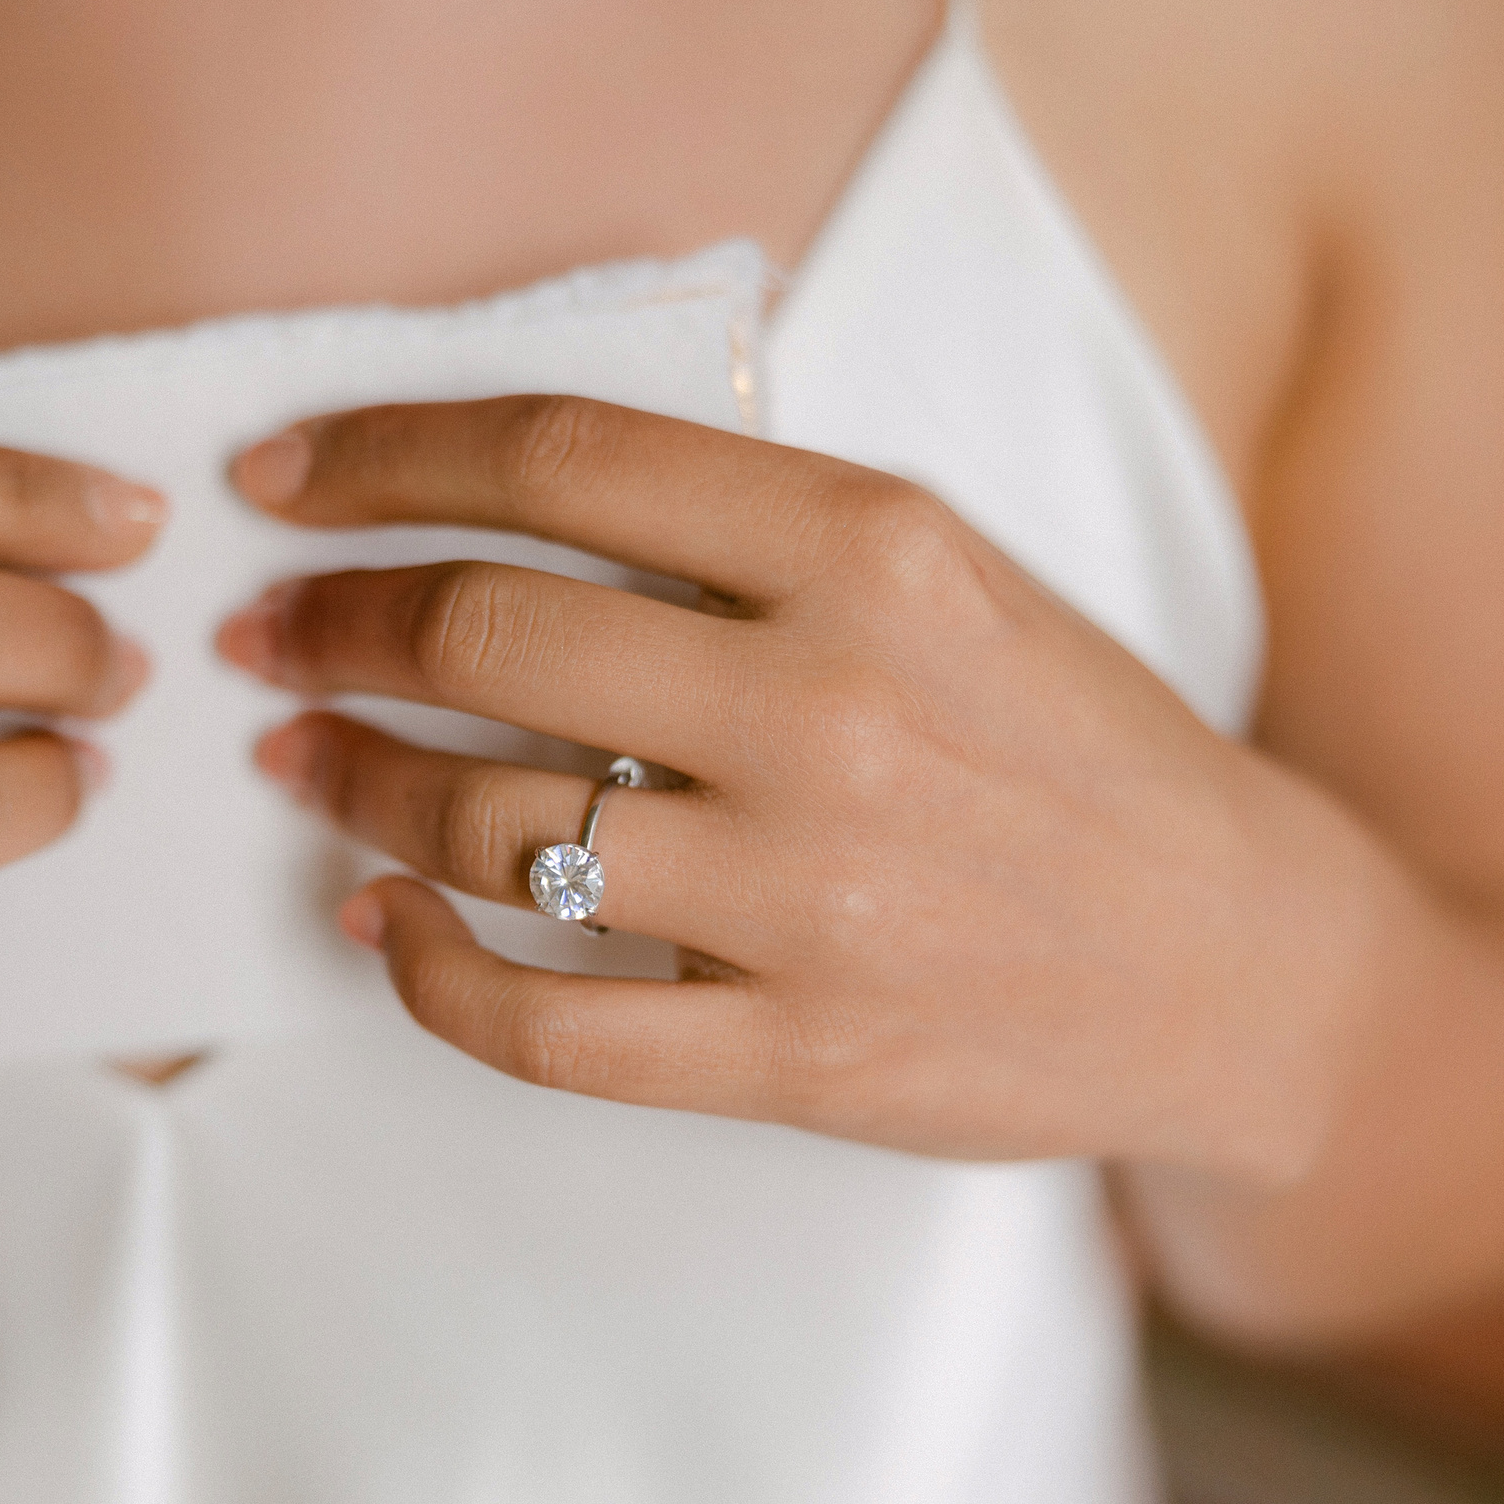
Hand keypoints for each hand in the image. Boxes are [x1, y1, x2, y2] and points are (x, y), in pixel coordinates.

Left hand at [218, 396, 1361, 1184]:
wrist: (1237, 963)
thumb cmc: (1070, 749)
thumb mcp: (950, 575)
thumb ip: (749, 531)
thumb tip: (496, 500)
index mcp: (873, 548)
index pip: (561, 455)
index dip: (382, 452)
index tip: (281, 474)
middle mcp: (832, 705)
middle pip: (486, 628)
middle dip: (329, 619)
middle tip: (266, 633)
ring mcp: (811, 891)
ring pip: (486, 822)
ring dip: (351, 782)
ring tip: (301, 765)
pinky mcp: (797, 1051)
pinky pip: (539, 1019)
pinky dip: (424, 969)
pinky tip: (382, 922)